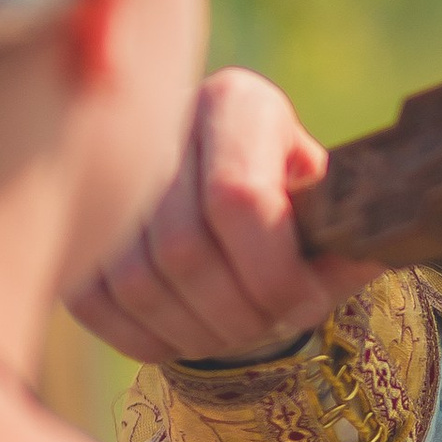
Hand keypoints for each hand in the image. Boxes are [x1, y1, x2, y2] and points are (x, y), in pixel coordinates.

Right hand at [70, 68, 386, 368]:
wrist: (228, 187)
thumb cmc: (295, 198)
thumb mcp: (330, 199)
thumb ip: (345, 229)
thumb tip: (363, 255)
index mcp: (237, 104)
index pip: (237, 198)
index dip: (273, 272)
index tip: (306, 304)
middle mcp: (163, 124)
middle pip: (184, 250)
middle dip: (238, 313)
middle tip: (269, 329)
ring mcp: (108, 173)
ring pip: (136, 282)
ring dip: (195, 332)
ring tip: (234, 333)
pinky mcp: (77, 226)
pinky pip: (96, 301)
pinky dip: (149, 338)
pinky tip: (188, 334)